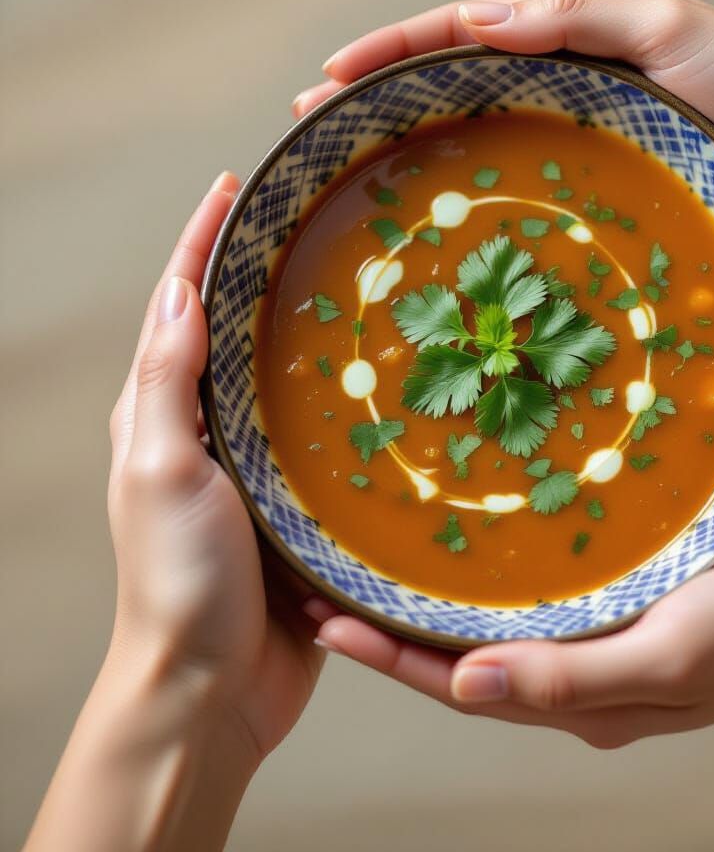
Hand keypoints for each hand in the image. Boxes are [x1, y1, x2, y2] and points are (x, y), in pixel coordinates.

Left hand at [106, 173, 323, 763]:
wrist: (216, 687)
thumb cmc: (178, 581)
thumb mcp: (160, 470)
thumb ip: (167, 384)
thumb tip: (178, 293)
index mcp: (162, 417)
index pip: (177, 308)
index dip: (201, 243)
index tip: (233, 187)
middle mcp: (209, 434)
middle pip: (233, 332)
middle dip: (260, 270)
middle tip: (310, 221)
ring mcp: (260, 468)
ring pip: (286, 381)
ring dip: (311, 330)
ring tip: (360, 282)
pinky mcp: (303, 504)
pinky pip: (329, 436)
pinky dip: (350, 399)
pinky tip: (391, 380)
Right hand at [292, 0, 713, 253]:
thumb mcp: (667, 25)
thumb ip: (576, 22)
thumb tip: (474, 24)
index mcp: (575, 49)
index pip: (462, 39)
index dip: (392, 57)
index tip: (328, 82)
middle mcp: (569, 106)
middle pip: (459, 105)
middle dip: (385, 118)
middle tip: (319, 143)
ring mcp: (586, 166)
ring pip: (492, 170)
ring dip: (428, 184)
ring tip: (363, 208)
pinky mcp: (613, 217)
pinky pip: (543, 229)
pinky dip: (497, 245)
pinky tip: (459, 272)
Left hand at [305, 525, 713, 748]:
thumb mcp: (664, 657)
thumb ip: (567, 677)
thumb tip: (463, 686)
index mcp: (575, 699)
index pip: (455, 682)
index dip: (386, 654)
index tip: (321, 619)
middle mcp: (573, 669)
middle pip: (460, 651)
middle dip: (391, 623)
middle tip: (323, 581)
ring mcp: (594, 632)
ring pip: (494, 616)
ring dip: (432, 591)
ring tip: (373, 552)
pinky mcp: (616, 593)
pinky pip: (538, 584)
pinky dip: (492, 567)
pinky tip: (470, 532)